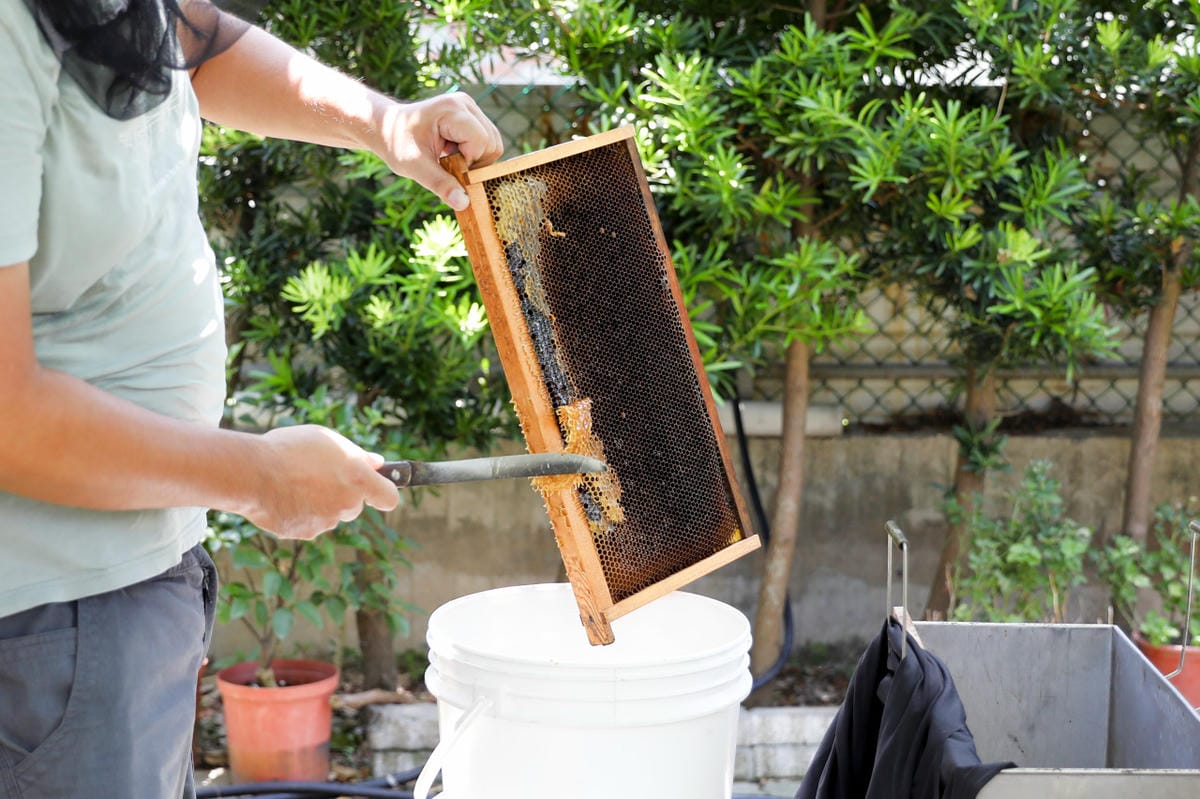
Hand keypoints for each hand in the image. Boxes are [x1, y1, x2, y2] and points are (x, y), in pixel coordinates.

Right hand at [242, 425, 398, 539]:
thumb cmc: (291, 449)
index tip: (377, 487)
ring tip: (295, 481)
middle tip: (319, 476)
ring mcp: (325, 522)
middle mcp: (346, 505)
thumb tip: (377, 464)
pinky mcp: (304, 533)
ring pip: (330, 515)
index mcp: (358, 480)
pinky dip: (300, 513)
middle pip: (355, 506)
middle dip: (343, 495)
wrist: (251, 472)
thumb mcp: (328, 439)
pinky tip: (283, 495)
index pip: (389, 498)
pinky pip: (308, 523)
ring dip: (319, 503)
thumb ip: (357, 455)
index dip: (384, 493)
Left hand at [376, 92, 503, 210]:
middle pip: (492, 143)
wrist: (386, 127)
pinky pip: (487, 142)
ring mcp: (470, 108)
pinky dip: (474, 155)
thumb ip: (440, 184)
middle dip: (475, 162)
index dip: (469, 162)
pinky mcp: (471, 116)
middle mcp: (465, 104)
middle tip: (448, 164)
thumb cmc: (396, 142)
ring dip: (475, 159)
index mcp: (451, 110)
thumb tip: (464, 204)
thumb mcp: (414, 166)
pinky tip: (453, 153)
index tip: (446, 166)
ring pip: (493, 144)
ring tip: (450, 158)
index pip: (481, 142)